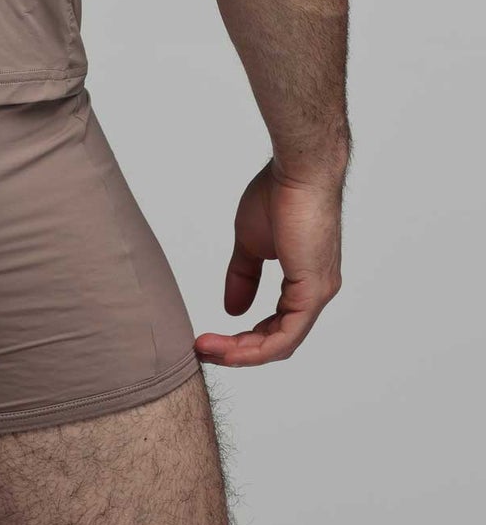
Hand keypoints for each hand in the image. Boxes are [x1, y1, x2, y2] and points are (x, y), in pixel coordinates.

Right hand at [196, 159, 342, 366]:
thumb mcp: (252, 243)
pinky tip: (230, 347)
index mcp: (304, 280)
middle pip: (278, 340)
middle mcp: (316, 292)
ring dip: (242, 353)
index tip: (211, 339)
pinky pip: (286, 335)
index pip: (276, 325)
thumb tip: (233, 310)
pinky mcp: (313, 291)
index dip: (244, 338)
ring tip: (209, 350)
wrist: (297, 171)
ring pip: (281, 343)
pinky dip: (256, 347)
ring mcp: (318, 293)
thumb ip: (244, 276)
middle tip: (205, 350)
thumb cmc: (279, 194)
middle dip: (239, 351)